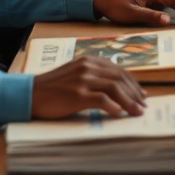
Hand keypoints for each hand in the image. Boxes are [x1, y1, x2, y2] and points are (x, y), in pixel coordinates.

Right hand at [31, 56, 145, 119]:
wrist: (31, 93)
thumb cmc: (53, 87)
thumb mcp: (75, 74)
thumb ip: (93, 76)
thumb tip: (114, 88)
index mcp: (89, 61)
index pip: (118, 70)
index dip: (132, 83)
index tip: (141, 94)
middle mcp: (88, 67)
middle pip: (119, 77)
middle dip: (134, 92)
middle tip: (143, 105)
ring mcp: (83, 79)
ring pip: (114, 87)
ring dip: (129, 101)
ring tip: (137, 112)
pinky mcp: (77, 94)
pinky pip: (100, 98)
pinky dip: (112, 106)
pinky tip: (118, 113)